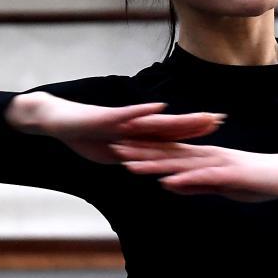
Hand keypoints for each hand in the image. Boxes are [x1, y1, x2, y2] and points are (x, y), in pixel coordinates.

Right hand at [6, 92, 223, 163]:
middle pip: (172, 125)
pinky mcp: (107, 118)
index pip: (173, 133)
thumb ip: (135, 158)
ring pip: (156, 120)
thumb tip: (153, 168)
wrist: (56, 120)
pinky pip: (128, 116)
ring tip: (200, 116)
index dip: (195, 130)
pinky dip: (144, 113)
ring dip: (180, 119)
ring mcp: (123, 120)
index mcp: (139, 134)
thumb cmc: (85, 135)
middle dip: (197, 123)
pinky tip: (159, 109)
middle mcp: (135, 124)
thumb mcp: (115, 154)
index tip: (218, 126)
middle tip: (222, 119)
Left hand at [113, 141, 277, 201]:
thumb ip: (195, 184)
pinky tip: (166, 180)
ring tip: (129, 165)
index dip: (143, 150)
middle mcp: (207, 155)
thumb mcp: (220, 184)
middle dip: (139, 152)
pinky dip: (184, 178)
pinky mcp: (230, 173)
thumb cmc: (256, 180)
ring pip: (180, 162)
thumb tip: (168, 184)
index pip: (168, 152)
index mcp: (204, 156)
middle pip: (167, 153)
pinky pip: (203, 175)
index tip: (121, 149)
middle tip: (112, 149)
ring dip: (153, 163)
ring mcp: (218, 162)